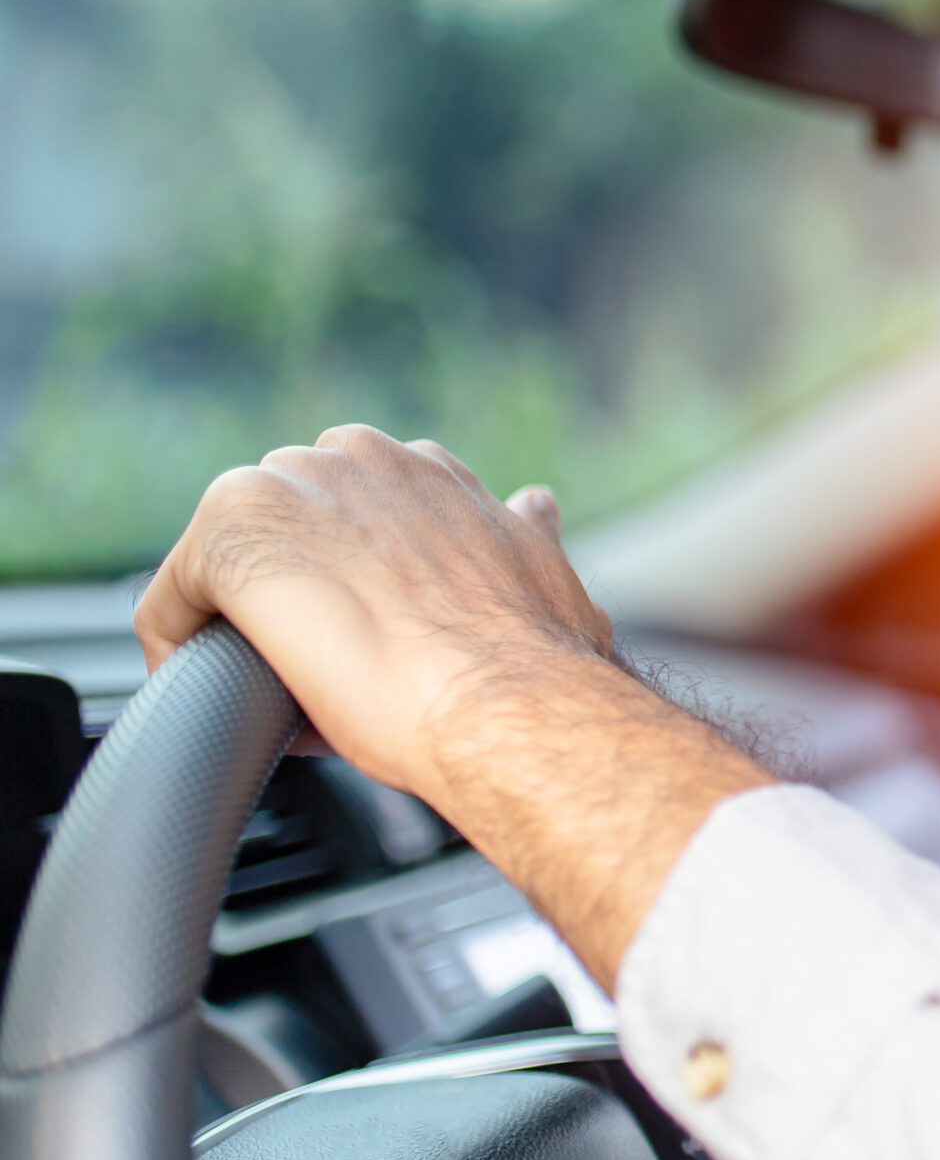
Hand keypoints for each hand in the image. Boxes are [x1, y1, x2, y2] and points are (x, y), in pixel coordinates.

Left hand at [136, 426, 613, 798]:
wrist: (507, 703)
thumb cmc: (536, 659)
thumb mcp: (547, 574)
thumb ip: (523, 533)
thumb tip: (533, 504)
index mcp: (427, 468)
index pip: (351, 506)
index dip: (350, 579)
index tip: (365, 636)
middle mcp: (361, 456)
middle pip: (283, 530)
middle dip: (295, 597)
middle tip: (324, 674)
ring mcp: (294, 483)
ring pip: (229, 564)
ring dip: (243, 625)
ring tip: (279, 695)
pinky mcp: (233, 531)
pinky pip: (172, 601)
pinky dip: (183, 655)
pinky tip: (226, 701)